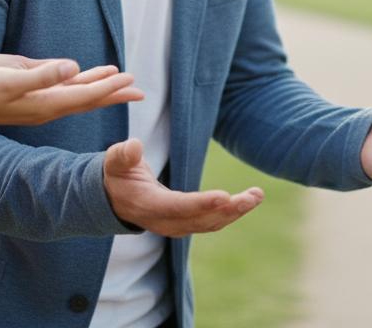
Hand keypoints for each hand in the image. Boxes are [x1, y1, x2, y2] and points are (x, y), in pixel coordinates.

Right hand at [0, 59, 142, 152]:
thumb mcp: (8, 77)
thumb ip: (41, 73)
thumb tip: (73, 67)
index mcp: (44, 102)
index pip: (85, 95)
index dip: (110, 88)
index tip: (131, 80)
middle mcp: (45, 103)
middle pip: (88, 98)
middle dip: (114, 92)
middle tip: (140, 90)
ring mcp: (36, 98)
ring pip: (76, 92)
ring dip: (99, 86)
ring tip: (121, 79)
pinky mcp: (26, 90)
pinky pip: (60, 87)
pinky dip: (77, 82)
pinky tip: (84, 75)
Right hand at [102, 139, 263, 236]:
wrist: (114, 199)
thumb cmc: (116, 175)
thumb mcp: (114, 162)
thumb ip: (123, 155)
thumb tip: (134, 145)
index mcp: (147, 205)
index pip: (177, 207)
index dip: (201, 204)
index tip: (224, 196)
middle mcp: (164, 222)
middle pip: (200, 220)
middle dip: (229, 209)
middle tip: (253, 196)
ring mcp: (176, 226)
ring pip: (210, 223)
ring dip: (236, 211)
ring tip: (257, 195)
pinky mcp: (185, 223)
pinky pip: (211, 221)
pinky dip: (231, 212)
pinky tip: (249, 200)